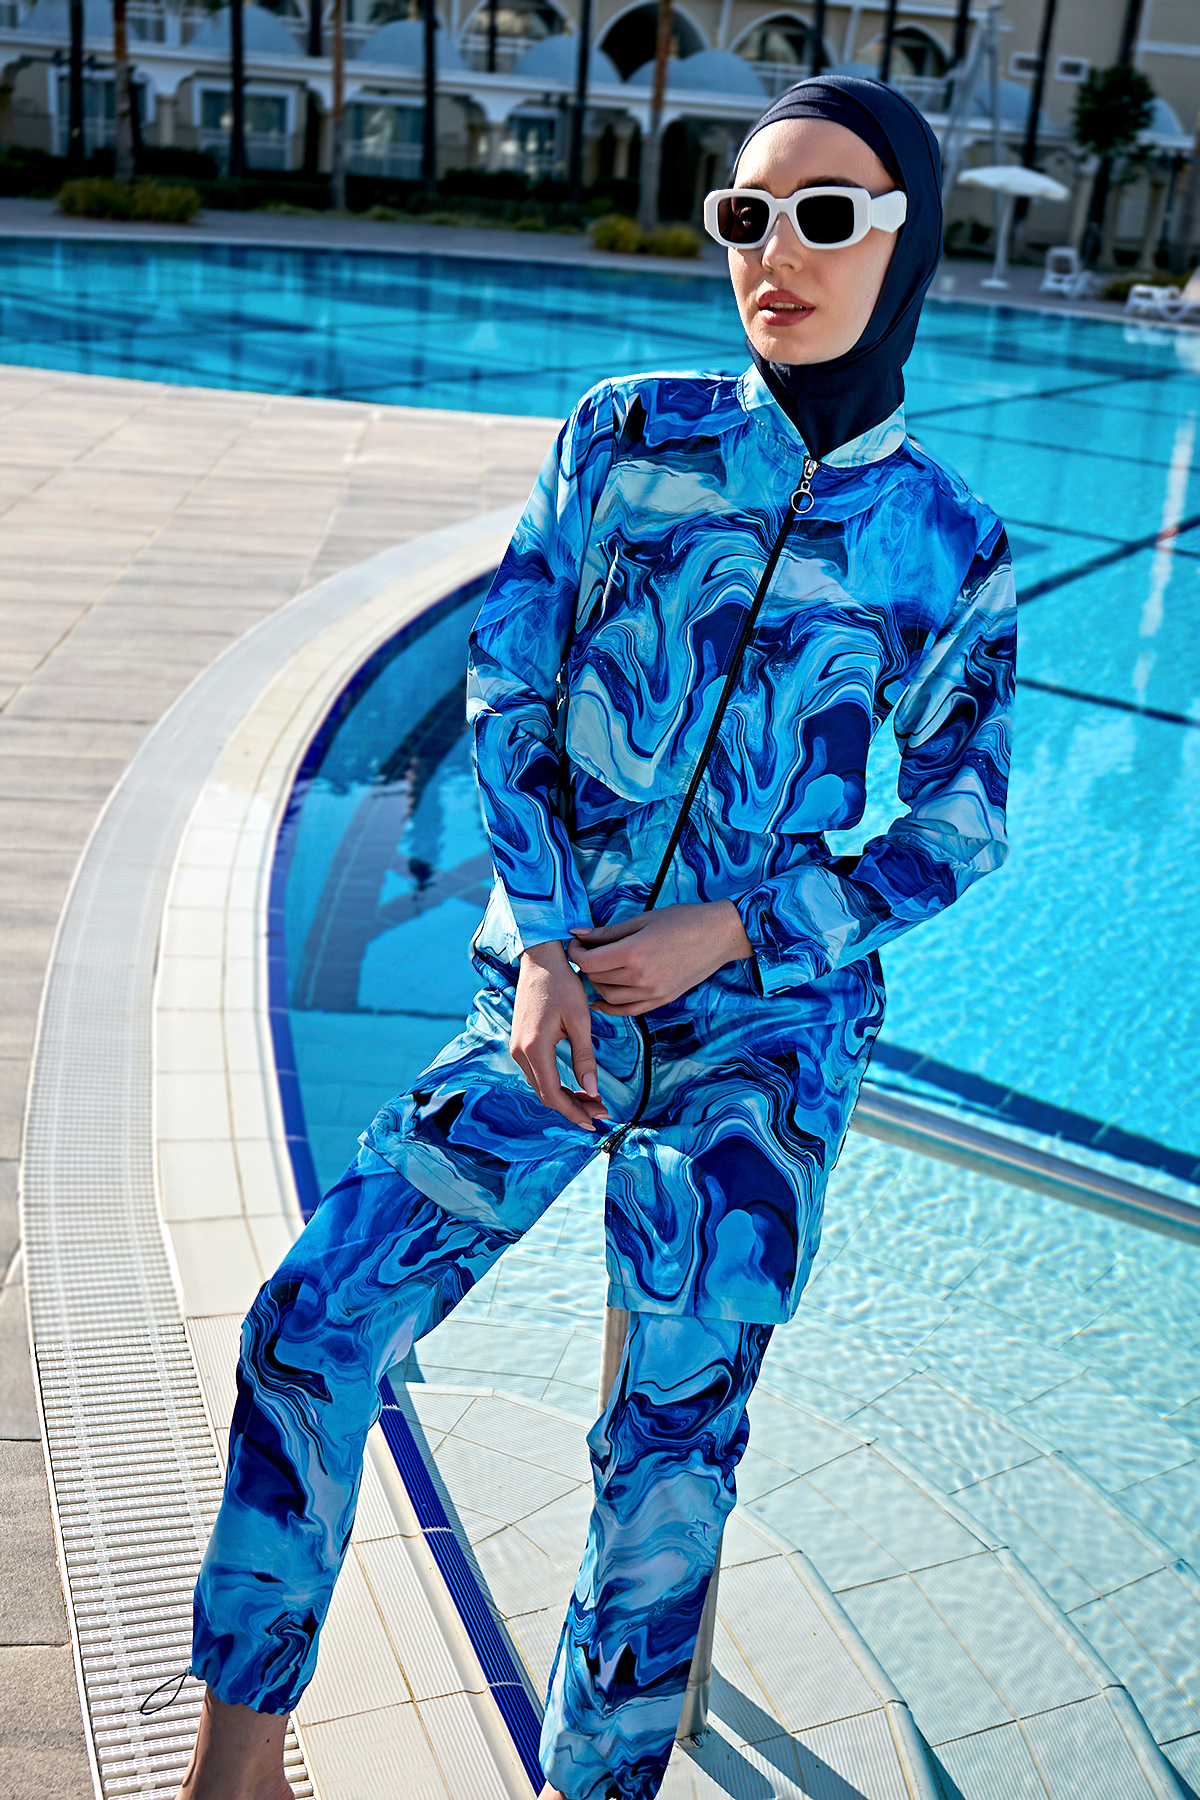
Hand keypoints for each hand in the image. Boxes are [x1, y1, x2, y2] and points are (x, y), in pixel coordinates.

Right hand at [510, 940, 609, 1130]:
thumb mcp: (580, 1020)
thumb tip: (592, 1091)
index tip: (595, 1121)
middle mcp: (520, 1051)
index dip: (574, 1112)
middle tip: (600, 1111)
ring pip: (540, 1086)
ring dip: (564, 1097)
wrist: (540, 959)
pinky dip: (555, 1084)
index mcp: (534, 1048)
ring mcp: (516, 1047)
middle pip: (545, 1094)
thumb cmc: (562, 984)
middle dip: (572, 1108)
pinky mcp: (519, 1042)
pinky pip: (536, 1073)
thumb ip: (585, 1057)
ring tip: (592, 1101)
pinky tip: (575, 1085)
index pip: (553, 1094)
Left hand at [569, 901, 751, 1016]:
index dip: (576, 952)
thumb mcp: (642, 919)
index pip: (588, 962)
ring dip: (597, 983)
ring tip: (599, 969)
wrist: (719, 935)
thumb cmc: (682, 920)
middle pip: (596, 978)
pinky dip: (609, 1007)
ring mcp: (652, 992)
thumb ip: (607, 932)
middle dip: (585, 964)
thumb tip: (578, 934)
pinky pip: (627, 1011)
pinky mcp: (661, 1000)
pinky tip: (600, 1000)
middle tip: (587, 951)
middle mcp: (640, 977)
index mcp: (633, 952)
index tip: (578, 943)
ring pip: (608, 996)